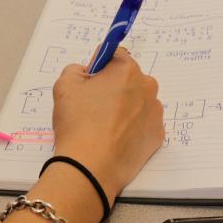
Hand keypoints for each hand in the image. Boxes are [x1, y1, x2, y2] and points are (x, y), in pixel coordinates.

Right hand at [51, 48, 163, 204]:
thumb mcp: (64, 84)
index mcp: (127, 69)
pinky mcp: (157, 134)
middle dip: (114, 88)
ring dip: (125, 108)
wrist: (91, 166)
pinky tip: (115, 139)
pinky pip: (143, 124)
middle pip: (128, 79)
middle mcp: (147, 86)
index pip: (114, 56)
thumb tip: (86, 72)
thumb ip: (76, 69)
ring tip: (104, 127)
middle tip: (94, 107)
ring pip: (138, 102)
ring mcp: (155, 112)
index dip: (99, 68)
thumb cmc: (79, 123)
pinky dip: (132, 128)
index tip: (90, 82)